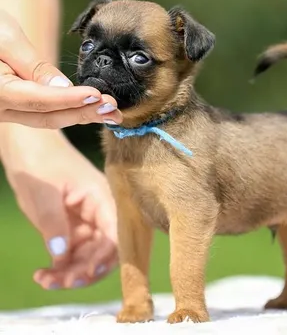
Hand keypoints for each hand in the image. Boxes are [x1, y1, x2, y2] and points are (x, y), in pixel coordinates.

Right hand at [0, 10, 121, 127]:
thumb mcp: (5, 36)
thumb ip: (33, 65)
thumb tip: (64, 88)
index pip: (39, 100)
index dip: (70, 100)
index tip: (97, 96)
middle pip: (47, 117)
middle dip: (84, 114)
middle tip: (114, 110)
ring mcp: (6, 111)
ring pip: (47, 119)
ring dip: (81, 116)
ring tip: (111, 112)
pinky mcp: (14, 107)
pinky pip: (43, 113)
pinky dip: (68, 111)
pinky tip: (91, 108)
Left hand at [3, 129, 117, 288]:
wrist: (28, 147)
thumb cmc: (39, 162)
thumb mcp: (44, 194)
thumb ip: (53, 224)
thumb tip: (61, 256)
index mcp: (102, 198)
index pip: (114, 233)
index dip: (105, 257)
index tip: (85, 273)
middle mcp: (99, 212)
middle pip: (104, 249)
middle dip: (86, 270)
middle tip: (62, 282)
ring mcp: (86, 220)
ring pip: (88, 255)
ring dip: (71, 272)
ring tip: (46, 280)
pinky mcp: (72, 227)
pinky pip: (72, 253)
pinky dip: (59, 266)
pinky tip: (43, 273)